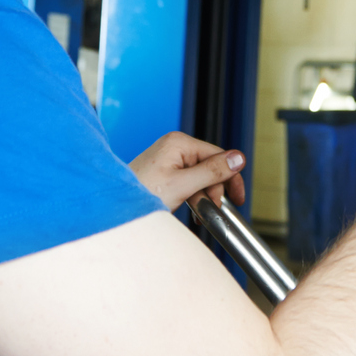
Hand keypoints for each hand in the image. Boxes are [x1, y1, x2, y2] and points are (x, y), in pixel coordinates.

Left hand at [129, 131, 245, 210]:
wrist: (116, 207)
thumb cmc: (141, 194)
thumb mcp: (183, 185)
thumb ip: (212, 171)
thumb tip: (238, 158)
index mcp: (179, 143)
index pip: (218, 156)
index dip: (231, 177)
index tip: (238, 197)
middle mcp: (174, 147)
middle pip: (210, 167)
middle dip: (214, 190)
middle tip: (212, 209)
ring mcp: (169, 158)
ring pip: (200, 176)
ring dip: (204, 196)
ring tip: (198, 213)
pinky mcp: (165, 171)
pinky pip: (188, 180)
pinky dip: (193, 195)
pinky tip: (192, 208)